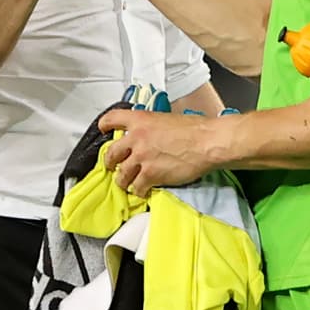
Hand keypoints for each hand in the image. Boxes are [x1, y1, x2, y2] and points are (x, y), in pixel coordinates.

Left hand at [99, 109, 217, 195]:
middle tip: (113, 166)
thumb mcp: (167, 119)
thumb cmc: (194, 129)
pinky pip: (136, 187)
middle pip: (110, 154)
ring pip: (121, 175)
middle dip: (110, 163)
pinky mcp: (150, 175)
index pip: (112, 119)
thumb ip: (152, 127)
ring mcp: (142, 158)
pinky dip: (139, 191)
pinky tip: (144, 190)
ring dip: (123, 180)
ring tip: (128, 183)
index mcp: (140, 120)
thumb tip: (150, 135)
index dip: (105, 125)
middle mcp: (136, 138)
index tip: (104, 130)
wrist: (206, 142)